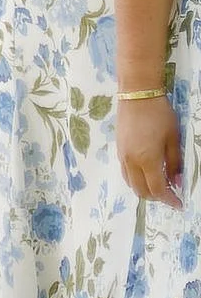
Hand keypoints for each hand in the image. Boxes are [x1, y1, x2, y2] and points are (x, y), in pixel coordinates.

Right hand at [119, 92, 182, 206]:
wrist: (137, 93)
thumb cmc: (159, 114)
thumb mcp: (173, 139)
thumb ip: (175, 163)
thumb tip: (176, 182)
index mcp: (147, 160)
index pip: (157, 190)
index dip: (169, 200)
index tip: (179, 204)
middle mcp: (131, 161)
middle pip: (141, 191)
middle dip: (156, 197)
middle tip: (170, 194)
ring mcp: (122, 155)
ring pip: (131, 183)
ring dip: (144, 189)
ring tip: (158, 184)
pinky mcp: (118, 148)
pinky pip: (125, 172)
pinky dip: (136, 179)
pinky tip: (146, 171)